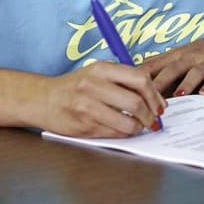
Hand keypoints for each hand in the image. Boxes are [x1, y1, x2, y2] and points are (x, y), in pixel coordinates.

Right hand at [40, 61, 165, 137]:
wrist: (43, 100)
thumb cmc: (76, 87)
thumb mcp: (98, 73)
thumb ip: (124, 80)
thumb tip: (155, 97)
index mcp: (101, 69)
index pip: (140, 79)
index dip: (155, 94)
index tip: (160, 105)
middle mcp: (94, 86)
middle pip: (136, 102)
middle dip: (151, 114)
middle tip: (154, 120)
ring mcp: (87, 107)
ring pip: (127, 122)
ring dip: (139, 127)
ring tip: (140, 126)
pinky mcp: (83, 126)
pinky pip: (114, 133)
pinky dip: (124, 134)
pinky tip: (124, 130)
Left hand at [142, 25, 203, 96]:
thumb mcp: (186, 52)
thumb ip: (165, 64)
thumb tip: (138, 76)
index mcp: (179, 55)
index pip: (156, 64)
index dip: (141, 75)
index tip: (126, 86)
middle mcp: (192, 57)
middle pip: (172, 69)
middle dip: (158, 84)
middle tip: (145, 98)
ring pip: (194, 74)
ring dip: (185, 85)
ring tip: (176, 97)